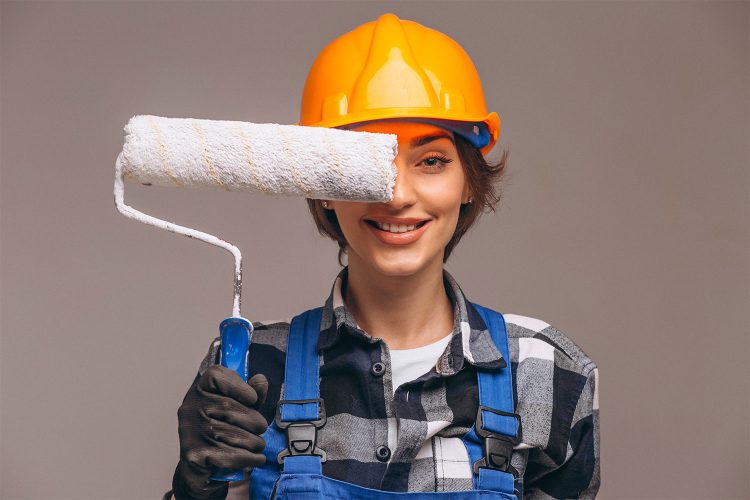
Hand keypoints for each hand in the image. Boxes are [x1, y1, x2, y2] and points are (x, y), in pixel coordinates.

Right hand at [172, 366, 268, 499]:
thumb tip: (261, 380)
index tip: (252, 399)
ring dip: (254, 442)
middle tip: (260, 429)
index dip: (239, 386)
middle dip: (254, 421)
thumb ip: (252, 394)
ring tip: (257, 444)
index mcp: (200, 390)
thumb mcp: (239, 408)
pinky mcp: (195, 454)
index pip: (216, 375)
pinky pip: (232, 455)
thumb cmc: (223, 429)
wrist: (200, 465)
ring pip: (234, 433)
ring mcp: (190, 430)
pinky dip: (250, 458)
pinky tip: (256, 458)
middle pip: (230, 407)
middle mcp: (191, 407)